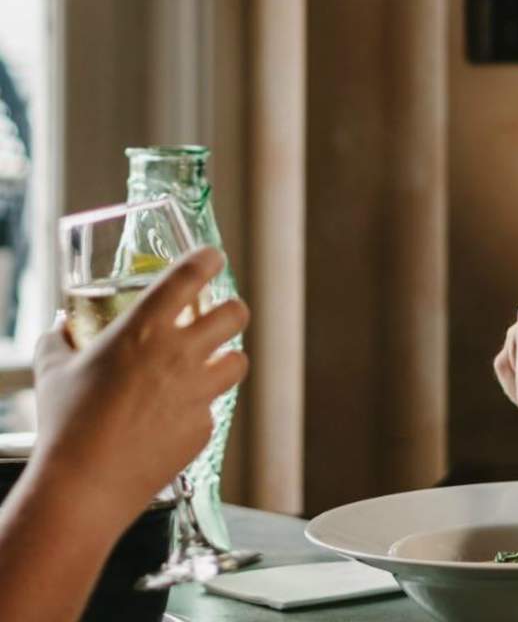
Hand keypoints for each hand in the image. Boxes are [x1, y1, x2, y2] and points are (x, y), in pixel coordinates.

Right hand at [33, 247, 248, 524]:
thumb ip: (59, 340)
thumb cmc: (66, 423)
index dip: (206, 259)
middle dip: (234, 308)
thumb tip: (58, 328)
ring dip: (227, 358)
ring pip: (238, 362)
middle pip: (235, 314)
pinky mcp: (202, 427)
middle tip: (223, 314)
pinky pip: (211, 409)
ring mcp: (197, 392)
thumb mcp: (52, 370)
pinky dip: (198, 408)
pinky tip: (174, 418)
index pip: (187, 276)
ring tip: (212, 364)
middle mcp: (179, 354)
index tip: (212, 257)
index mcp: (143, 329)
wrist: (83, 487)